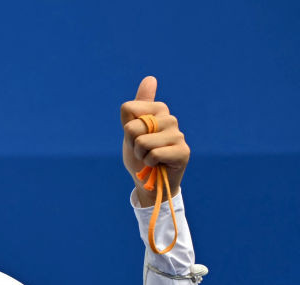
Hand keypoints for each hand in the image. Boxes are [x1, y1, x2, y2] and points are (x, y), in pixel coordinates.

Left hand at [121, 76, 189, 204]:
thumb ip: (136, 107)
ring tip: (150, 158)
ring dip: (141, 156)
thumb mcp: (131, 131)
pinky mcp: (183, 151)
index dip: (126, 128)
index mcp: (158, 109)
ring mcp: (178, 134)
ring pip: (142, 142)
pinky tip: (158, 165)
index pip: (127, 109)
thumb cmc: (139, 155)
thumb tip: (150, 78)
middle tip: (143, 151)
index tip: (134, 137)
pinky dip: (150, 163)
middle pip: (132, 127)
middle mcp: (170, 118)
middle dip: (132, 144)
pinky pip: (154, 154)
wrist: (149, 182)